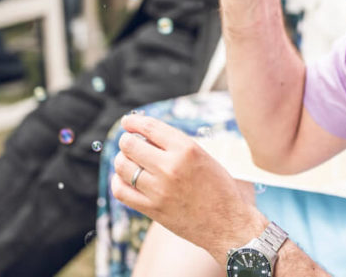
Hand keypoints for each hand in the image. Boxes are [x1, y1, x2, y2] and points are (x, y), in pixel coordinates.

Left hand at [111, 114, 265, 262]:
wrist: (227, 224)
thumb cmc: (219, 188)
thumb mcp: (204, 156)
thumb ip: (177, 145)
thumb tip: (147, 135)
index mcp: (186, 149)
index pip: (150, 127)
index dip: (134, 122)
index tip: (127, 121)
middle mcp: (170, 167)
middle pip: (130, 145)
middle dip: (126, 141)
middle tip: (127, 142)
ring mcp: (159, 189)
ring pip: (122, 166)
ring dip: (121, 160)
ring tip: (126, 160)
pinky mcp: (152, 209)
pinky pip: (121, 191)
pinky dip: (118, 182)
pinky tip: (124, 179)